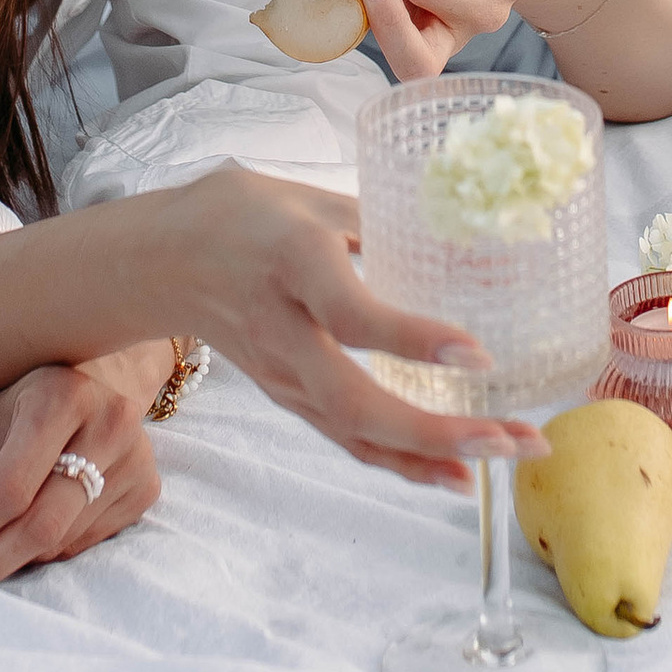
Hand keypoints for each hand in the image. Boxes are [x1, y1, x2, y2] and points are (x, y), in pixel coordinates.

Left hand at [0, 354, 160, 581]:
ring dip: (14, 556)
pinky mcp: (147, 488)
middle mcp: (107, 425)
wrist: (105, 372)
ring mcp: (135, 459)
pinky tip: (35, 523)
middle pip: (41, 524)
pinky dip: (49, 548)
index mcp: (60, 396)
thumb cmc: (34, 398)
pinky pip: (85, 543)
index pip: (10, 488)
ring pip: (61, 541)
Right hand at [160, 168, 545, 488]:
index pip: (351, 315)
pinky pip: (347, 439)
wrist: (161, 259)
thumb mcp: (309, 197)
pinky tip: (456, 474)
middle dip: (436, 432)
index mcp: (293, 263)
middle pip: (354, 402)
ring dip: (433, 455)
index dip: (413, 340)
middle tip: (510, 438)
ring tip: (509, 454)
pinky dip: (402, 463)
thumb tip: (461, 243)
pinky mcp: (286, 397)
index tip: (478, 354)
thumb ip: (381, 221)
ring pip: (354, 433)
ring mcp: (280, 375)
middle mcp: (283, 330)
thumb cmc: (240, 215)